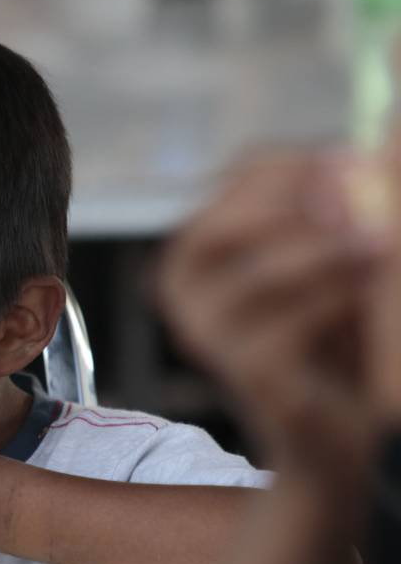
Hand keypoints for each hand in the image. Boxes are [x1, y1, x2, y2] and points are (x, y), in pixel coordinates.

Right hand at [159, 151, 387, 477]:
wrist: (338, 422)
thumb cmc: (335, 325)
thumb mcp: (328, 248)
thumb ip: (338, 199)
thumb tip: (384, 141)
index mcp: (201, 242)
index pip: (242, 174)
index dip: (302, 162)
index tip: (360, 160)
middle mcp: (182, 286)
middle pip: (226, 225)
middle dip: (303, 208)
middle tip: (370, 203)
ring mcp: (204, 334)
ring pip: (263, 275)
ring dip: (333, 256)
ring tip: (381, 249)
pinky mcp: (243, 374)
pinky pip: (292, 327)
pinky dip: (337, 308)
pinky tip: (367, 306)